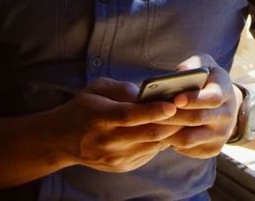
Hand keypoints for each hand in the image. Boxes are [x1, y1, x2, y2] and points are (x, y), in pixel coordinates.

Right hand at [51, 77, 180, 172]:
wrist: (61, 140)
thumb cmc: (83, 108)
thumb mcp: (97, 90)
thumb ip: (122, 89)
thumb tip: (147, 92)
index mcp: (100, 117)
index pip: (130, 116)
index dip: (153, 111)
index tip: (173, 104)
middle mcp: (108, 140)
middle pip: (148, 132)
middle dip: (174, 122)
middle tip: (193, 110)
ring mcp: (116, 157)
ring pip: (154, 144)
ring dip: (173, 132)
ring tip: (188, 118)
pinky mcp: (122, 166)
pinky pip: (150, 152)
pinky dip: (163, 141)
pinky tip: (170, 130)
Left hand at [159, 55, 241, 158]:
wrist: (226, 105)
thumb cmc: (207, 81)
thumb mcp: (205, 66)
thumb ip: (193, 66)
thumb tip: (178, 73)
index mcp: (226, 92)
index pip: (213, 98)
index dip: (194, 99)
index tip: (176, 99)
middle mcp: (227, 115)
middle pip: (198, 118)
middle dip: (173, 116)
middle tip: (152, 113)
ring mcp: (221, 135)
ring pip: (190, 138)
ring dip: (168, 132)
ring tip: (153, 124)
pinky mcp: (212, 149)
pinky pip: (188, 149)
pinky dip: (172, 143)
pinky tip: (162, 133)